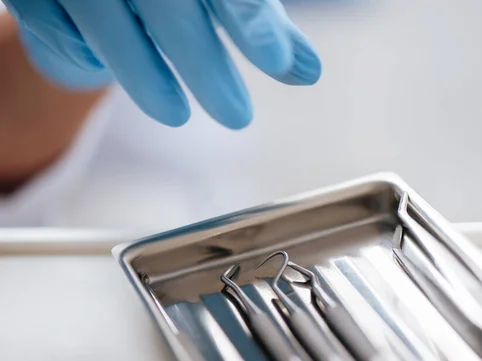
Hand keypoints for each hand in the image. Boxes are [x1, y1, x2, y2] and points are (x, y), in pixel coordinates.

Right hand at [2, 0, 320, 128]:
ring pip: (108, 17)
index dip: (250, 17)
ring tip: (178, 114)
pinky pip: (59, 24)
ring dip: (145, 74)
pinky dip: (85, 53)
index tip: (278, 59)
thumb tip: (309, 72)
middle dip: (206, 62)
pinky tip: (103, 70)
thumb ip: (262, 26)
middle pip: (170, 3)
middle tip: (238, 117)